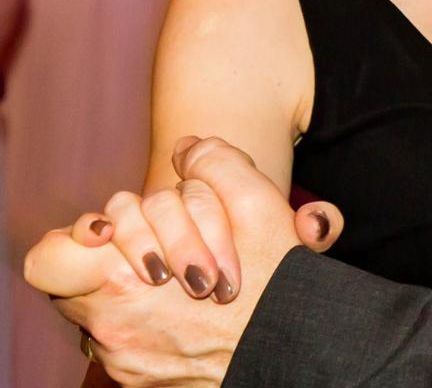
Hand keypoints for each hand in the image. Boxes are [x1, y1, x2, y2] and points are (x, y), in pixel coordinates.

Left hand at [24, 137, 341, 387]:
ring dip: (143, 286)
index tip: (110, 233)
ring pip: (109, 305)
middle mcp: (113, 330)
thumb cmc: (278, 288)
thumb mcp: (260, 209)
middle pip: (87, 274)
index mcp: (127, 284)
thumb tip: (189, 148)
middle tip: (175, 254)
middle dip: (131, 250)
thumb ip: (217, 165)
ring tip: (194, 281)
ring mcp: (126, 358)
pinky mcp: (143, 379)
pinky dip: (157, 320)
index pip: (52, 259)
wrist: (298, 357)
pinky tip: (196, 312)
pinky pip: (130, 337)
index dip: (78, 237)